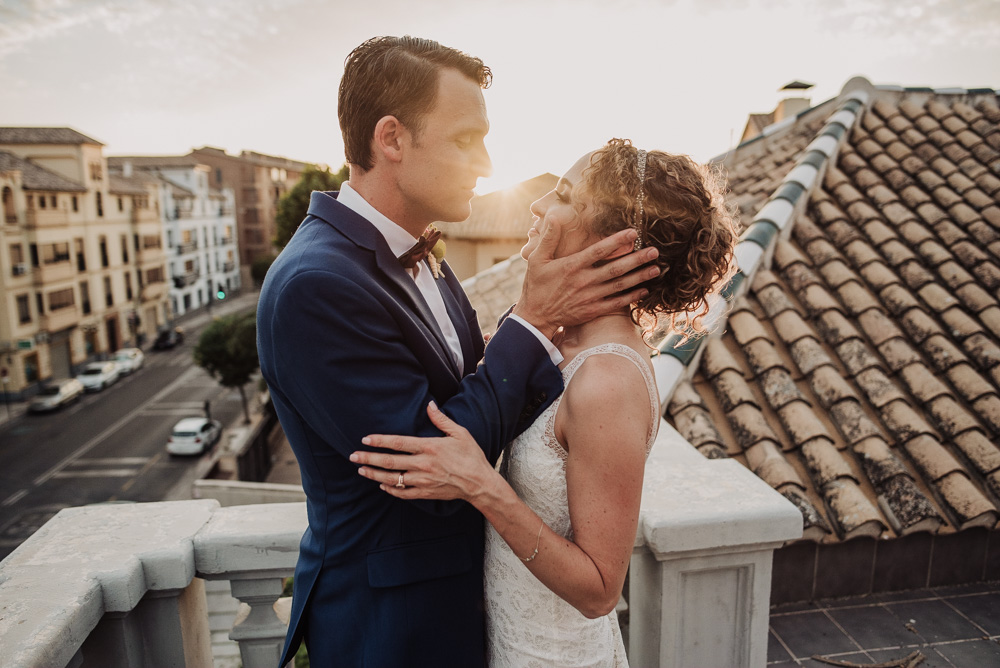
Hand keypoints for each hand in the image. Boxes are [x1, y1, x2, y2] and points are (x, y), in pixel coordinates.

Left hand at [351, 401, 498, 501]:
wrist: (480, 484)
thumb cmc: (471, 456)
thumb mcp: (460, 433)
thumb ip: (441, 420)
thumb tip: (429, 405)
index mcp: (429, 447)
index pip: (398, 443)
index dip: (380, 441)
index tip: (365, 439)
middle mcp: (423, 465)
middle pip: (390, 461)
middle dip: (369, 458)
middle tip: (353, 456)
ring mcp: (423, 480)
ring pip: (392, 479)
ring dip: (374, 474)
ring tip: (361, 470)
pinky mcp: (426, 493)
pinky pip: (403, 493)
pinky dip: (391, 489)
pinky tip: (382, 485)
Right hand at [512, 224, 660, 338]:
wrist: (535, 317)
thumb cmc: (536, 286)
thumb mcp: (536, 259)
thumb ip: (548, 238)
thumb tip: (554, 216)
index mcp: (572, 266)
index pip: (599, 250)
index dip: (618, 241)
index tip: (633, 233)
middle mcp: (584, 281)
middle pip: (616, 268)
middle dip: (637, 259)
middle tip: (654, 251)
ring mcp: (590, 297)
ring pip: (620, 286)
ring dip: (639, 277)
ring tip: (656, 269)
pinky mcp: (593, 311)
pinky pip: (616, 303)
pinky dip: (631, 297)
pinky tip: (644, 290)